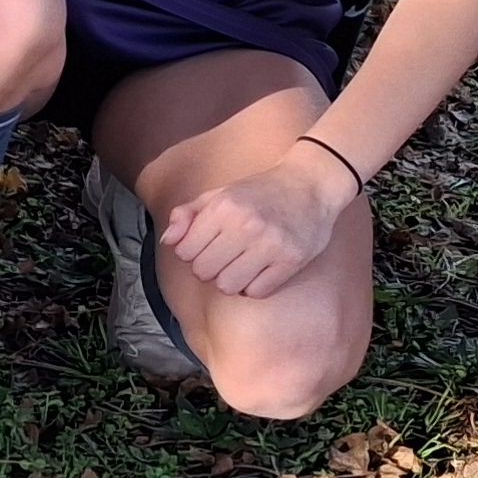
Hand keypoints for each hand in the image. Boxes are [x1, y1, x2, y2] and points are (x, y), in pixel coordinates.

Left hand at [159, 143, 354, 299]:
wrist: (311, 185)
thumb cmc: (260, 191)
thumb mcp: (219, 193)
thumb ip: (187, 214)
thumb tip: (167, 241)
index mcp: (223, 207)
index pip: (185, 252)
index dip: (190, 252)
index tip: (204, 246)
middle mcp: (245, 226)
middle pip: (203, 272)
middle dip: (208, 268)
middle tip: (222, 256)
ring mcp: (270, 245)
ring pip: (228, 286)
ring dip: (230, 281)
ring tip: (239, 266)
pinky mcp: (291, 261)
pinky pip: (257, 292)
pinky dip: (253, 287)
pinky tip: (258, 271)